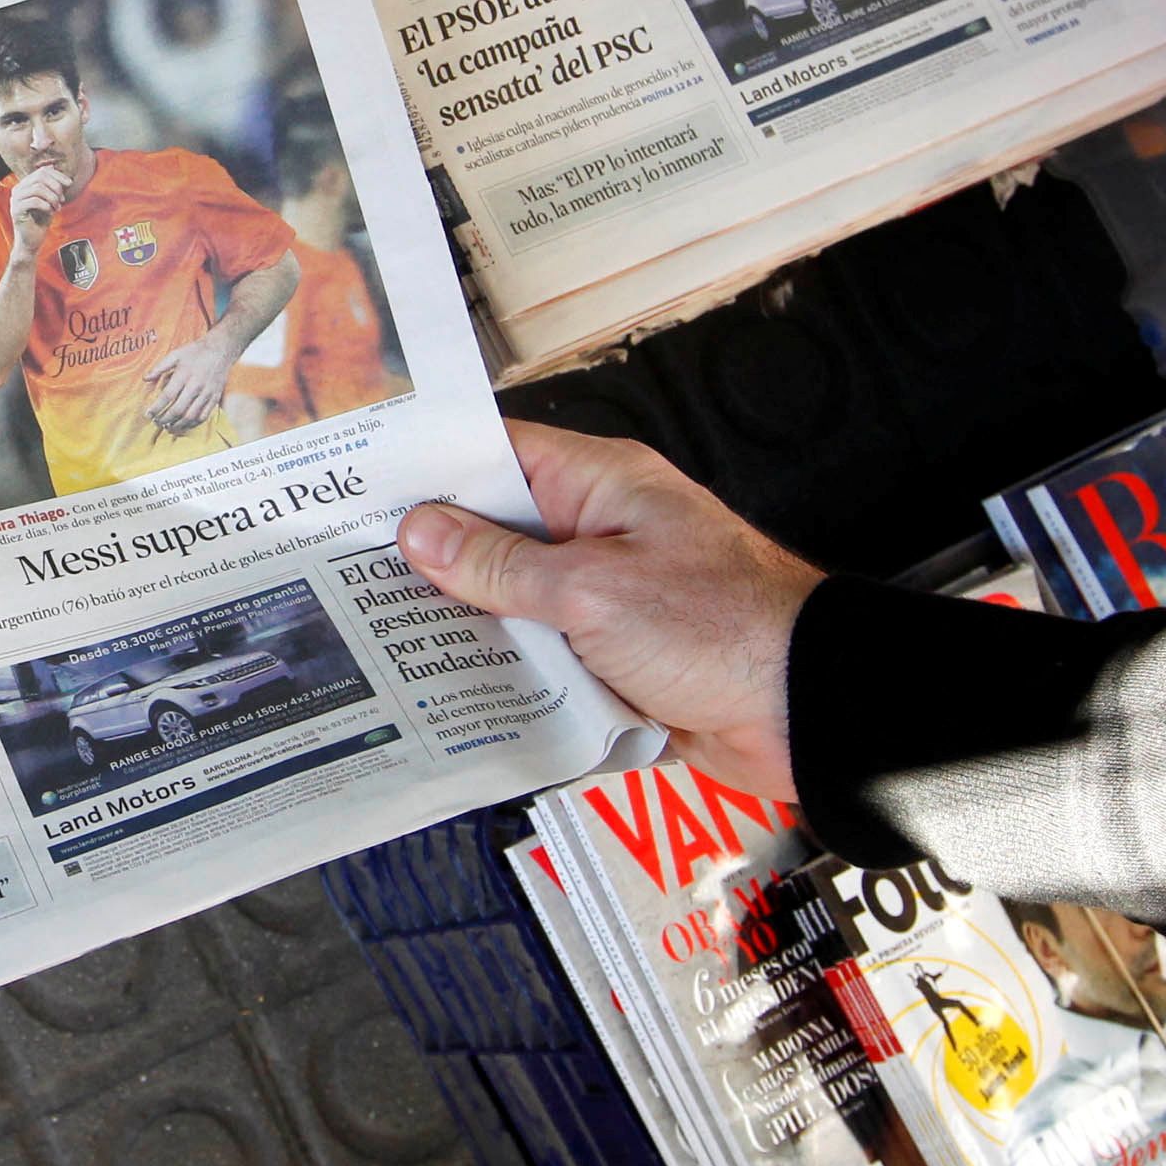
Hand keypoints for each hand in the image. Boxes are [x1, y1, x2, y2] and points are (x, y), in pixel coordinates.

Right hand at [7, 165, 70, 248]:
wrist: (32, 240)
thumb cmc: (40, 220)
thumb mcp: (49, 199)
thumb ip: (50, 184)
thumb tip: (53, 165)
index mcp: (25, 185)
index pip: (42, 171)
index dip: (58, 175)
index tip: (69, 184)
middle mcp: (18, 190)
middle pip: (40, 177)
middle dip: (56, 187)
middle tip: (61, 199)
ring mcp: (15, 200)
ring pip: (37, 188)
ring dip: (52, 198)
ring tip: (57, 207)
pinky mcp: (16, 211)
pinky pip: (34, 201)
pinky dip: (46, 205)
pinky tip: (50, 212)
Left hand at [140, 330, 235, 432]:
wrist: (221, 350)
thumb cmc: (196, 352)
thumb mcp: (175, 354)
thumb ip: (159, 367)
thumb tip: (145, 378)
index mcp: (184, 374)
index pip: (167, 396)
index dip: (156, 407)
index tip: (148, 414)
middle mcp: (196, 385)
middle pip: (179, 409)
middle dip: (165, 419)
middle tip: (156, 422)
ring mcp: (207, 393)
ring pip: (191, 416)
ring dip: (178, 425)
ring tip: (168, 427)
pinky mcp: (215, 398)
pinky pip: (204, 416)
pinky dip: (192, 424)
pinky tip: (184, 426)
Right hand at [395, 423, 819, 802]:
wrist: (810, 711)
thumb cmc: (724, 629)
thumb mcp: (592, 591)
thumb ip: (502, 565)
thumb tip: (424, 531)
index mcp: (602, 486)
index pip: (496, 454)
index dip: (430, 471)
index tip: (363, 490)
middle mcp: (602, 534)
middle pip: (497, 535)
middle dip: (435, 560)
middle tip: (356, 579)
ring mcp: (611, 599)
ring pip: (515, 604)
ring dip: (471, 627)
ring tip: (392, 642)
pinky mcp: (619, 659)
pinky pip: (546, 659)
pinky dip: (511, 675)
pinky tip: (461, 694)